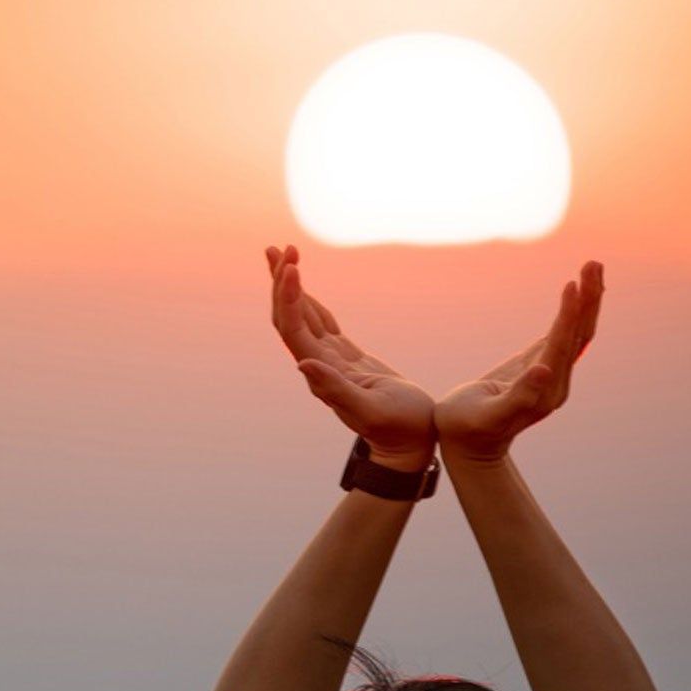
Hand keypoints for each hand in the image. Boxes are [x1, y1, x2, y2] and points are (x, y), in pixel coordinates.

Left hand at [266, 243, 435, 467]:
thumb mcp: (370, 410)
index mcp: (322, 373)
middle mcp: (319, 365)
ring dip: (290, 286)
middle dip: (282, 282)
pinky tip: (303, 287)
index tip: (292, 266)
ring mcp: (332, 361)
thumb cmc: (398, 428)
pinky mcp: (347, 359)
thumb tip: (302, 364)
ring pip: (303, 317)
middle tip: (280, 247)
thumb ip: (336, 390)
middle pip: (289, 317)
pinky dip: (310, 302)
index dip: (288, 296)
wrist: (410, 443)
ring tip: (283, 253)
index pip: (293, 328)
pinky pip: (322, 325)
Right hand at [434, 260, 604, 463]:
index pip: (563, 344)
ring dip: (587, 299)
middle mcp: (556, 381)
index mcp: (545, 391)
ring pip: (577, 331)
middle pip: (580, 333)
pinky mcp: (541, 366)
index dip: (569, 314)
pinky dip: (574, 311)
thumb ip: (518, 396)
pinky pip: (565, 334)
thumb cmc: (468, 428)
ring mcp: (552, 374)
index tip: (572, 284)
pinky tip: (577, 292)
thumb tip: (544, 369)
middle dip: (589, 298)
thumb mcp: (489, 414)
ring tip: (592, 266)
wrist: (469, 445)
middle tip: (593, 263)